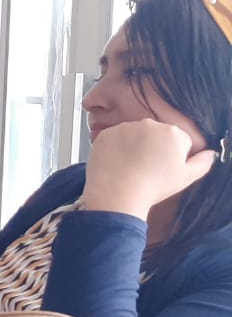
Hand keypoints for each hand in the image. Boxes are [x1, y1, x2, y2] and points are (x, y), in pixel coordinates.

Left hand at [83, 119, 216, 218]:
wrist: (118, 192)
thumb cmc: (154, 186)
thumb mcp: (186, 177)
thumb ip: (202, 162)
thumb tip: (210, 153)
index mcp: (173, 132)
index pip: (179, 140)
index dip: (173, 156)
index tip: (165, 169)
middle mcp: (149, 124)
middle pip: (156, 135)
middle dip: (154, 147)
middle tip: (148, 168)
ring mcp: (125, 127)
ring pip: (134, 135)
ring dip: (134, 146)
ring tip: (131, 167)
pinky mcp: (106, 134)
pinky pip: (114, 139)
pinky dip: (115, 148)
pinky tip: (117, 164)